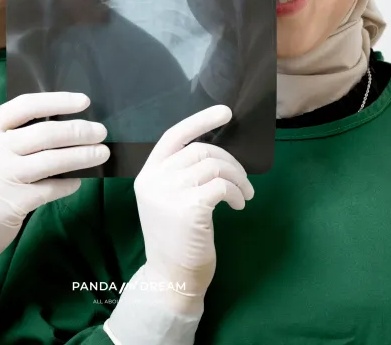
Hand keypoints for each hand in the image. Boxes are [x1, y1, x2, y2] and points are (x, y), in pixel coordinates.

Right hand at [0, 91, 109, 274]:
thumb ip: (12, 135)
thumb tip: (63, 124)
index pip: (25, 105)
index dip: (58, 101)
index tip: (83, 102)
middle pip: (44, 133)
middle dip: (78, 131)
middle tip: (100, 132)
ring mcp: (1, 176)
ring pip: (52, 160)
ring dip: (82, 155)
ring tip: (101, 153)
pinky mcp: (12, 203)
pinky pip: (51, 188)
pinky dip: (68, 184)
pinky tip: (78, 181)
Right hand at [133, 104, 253, 301]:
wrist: (171, 278)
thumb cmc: (175, 240)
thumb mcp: (167, 200)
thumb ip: (179, 175)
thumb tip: (214, 153)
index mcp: (147, 175)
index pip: (174, 136)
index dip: (200, 121)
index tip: (225, 112)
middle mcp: (154, 180)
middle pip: (200, 150)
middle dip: (229, 161)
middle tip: (243, 180)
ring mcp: (169, 193)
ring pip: (214, 165)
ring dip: (237, 178)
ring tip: (243, 195)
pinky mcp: (189, 207)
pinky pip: (222, 185)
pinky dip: (236, 192)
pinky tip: (238, 205)